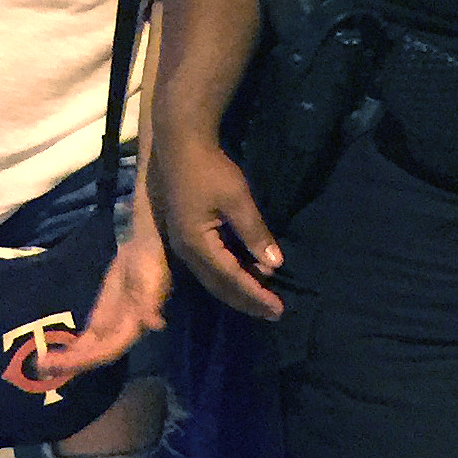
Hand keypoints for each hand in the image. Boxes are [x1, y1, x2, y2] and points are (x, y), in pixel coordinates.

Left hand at [27, 228, 172, 381]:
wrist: (143, 246)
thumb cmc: (150, 262)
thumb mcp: (151, 281)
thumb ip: (150, 303)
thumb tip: (155, 324)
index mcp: (132, 326)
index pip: (108, 350)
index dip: (87, 359)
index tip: (63, 363)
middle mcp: (120, 331)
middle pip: (94, 354)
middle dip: (70, 363)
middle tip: (40, 368)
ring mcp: (108, 325)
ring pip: (87, 349)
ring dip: (67, 360)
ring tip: (41, 365)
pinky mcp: (100, 317)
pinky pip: (85, 339)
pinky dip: (70, 348)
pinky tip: (52, 353)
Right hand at [153, 133, 283, 319]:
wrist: (180, 145)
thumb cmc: (210, 170)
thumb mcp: (237, 200)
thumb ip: (255, 234)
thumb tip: (275, 264)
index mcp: (197, 245)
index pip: (231, 279)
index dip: (255, 295)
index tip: (278, 308)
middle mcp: (186, 252)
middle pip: (219, 286)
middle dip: (247, 301)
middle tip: (274, 312)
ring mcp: (183, 245)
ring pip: (213, 278)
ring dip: (239, 289)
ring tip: (264, 297)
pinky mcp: (186, 236)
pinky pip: (210, 266)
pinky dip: (230, 275)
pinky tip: (248, 273)